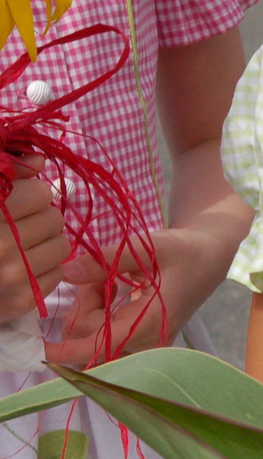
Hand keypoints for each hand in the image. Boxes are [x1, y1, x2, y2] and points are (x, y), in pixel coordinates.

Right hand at [0, 155, 70, 323]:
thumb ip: (4, 173)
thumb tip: (39, 160)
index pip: (40, 193)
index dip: (29, 194)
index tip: (13, 202)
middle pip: (54, 218)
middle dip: (39, 218)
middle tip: (17, 226)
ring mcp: (11, 274)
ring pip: (61, 245)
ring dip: (44, 243)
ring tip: (19, 246)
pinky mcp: (22, 299)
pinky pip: (58, 272)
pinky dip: (42, 268)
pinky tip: (18, 267)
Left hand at [45, 226, 230, 363]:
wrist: (209, 257)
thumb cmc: (183, 251)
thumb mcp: (145, 248)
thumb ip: (105, 260)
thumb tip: (67, 271)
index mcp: (150, 322)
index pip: (101, 346)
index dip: (68, 350)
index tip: (43, 349)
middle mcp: (149, 341)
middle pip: (93, 338)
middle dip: (83, 307)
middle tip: (97, 274)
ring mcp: (148, 343)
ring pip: (98, 337)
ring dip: (91, 308)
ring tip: (109, 279)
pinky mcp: (145, 339)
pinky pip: (108, 335)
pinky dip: (101, 312)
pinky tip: (115, 289)